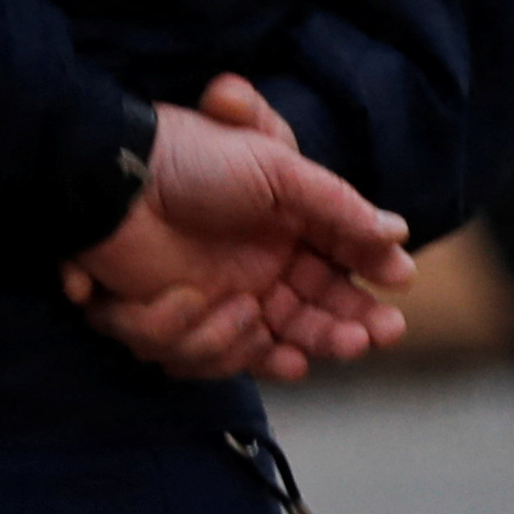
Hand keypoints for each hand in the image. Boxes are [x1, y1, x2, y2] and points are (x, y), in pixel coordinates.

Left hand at [64, 77, 415, 385]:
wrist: (115, 176)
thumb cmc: (193, 159)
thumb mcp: (275, 166)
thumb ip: (337, 203)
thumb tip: (395, 232)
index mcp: (289, 229)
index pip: (344, 266)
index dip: (371, 280)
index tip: (398, 286)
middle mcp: (261, 269)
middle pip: (317, 319)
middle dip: (344, 330)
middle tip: (371, 336)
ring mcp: (221, 298)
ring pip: (266, 345)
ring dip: (264, 339)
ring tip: (257, 316)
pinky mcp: (179, 322)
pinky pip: (207, 355)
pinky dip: (209, 341)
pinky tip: (225, 323)